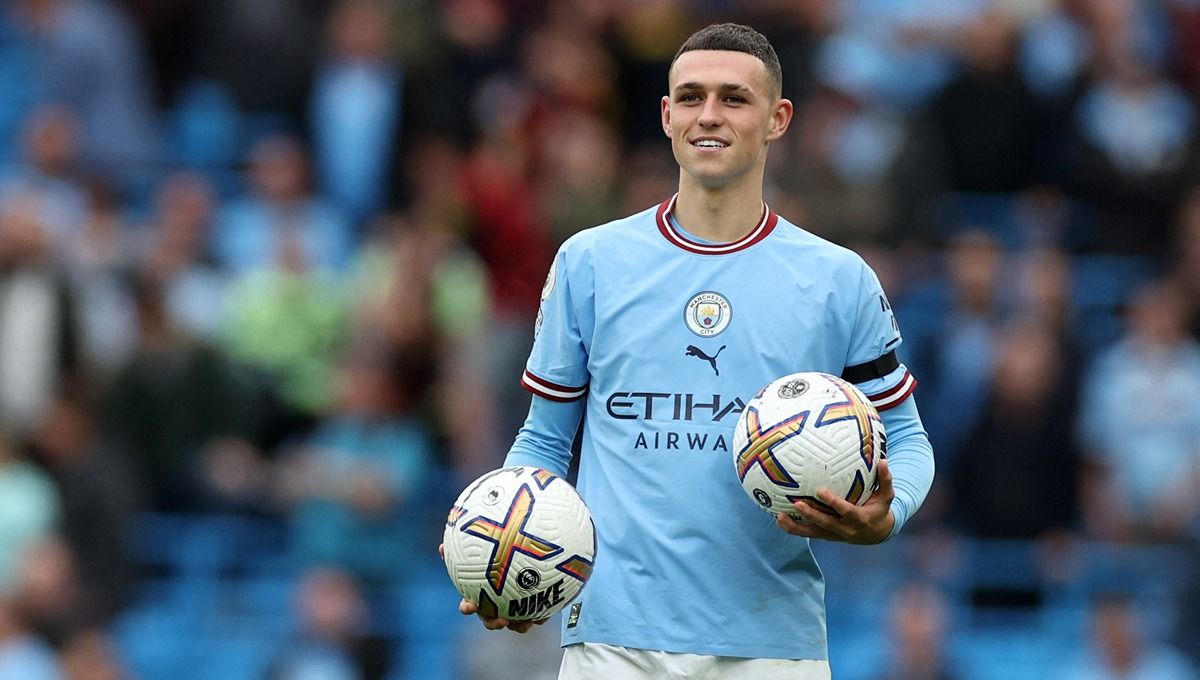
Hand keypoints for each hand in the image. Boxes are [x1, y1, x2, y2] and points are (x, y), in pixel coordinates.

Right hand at [438, 544, 548, 632]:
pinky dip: (539, 616)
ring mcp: (512, 612)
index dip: (468, 607)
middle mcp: (494, 608)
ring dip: (520, 625)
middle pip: (491, 621)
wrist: (521, 564)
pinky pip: (534, 616)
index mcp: (479, 598)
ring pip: (514, 624)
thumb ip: (462, 551)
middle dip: (494, 623)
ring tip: (527, 622)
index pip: (468, 605)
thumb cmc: (494, 559)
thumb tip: (440, 546)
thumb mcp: (479, 553)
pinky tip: (545, 612)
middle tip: (502, 620)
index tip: (469, 605)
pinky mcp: (530, 611)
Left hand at [776, 458, 895, 544]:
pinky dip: (794, 529)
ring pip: (813, 532)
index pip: (845, 511)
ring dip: (796, 526)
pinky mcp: (826, 536)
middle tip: (796, 503)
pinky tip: (779, 520)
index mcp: (859, 518)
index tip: (820, 491)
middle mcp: (845, 529)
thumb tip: (883, 461)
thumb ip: (885, 480)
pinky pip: (808, 533)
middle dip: (810, 515)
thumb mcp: (886, 496)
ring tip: (780, 517)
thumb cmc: (879, 509)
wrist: (876, 534)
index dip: (833, 502)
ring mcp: (834, 535)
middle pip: (825, 523)